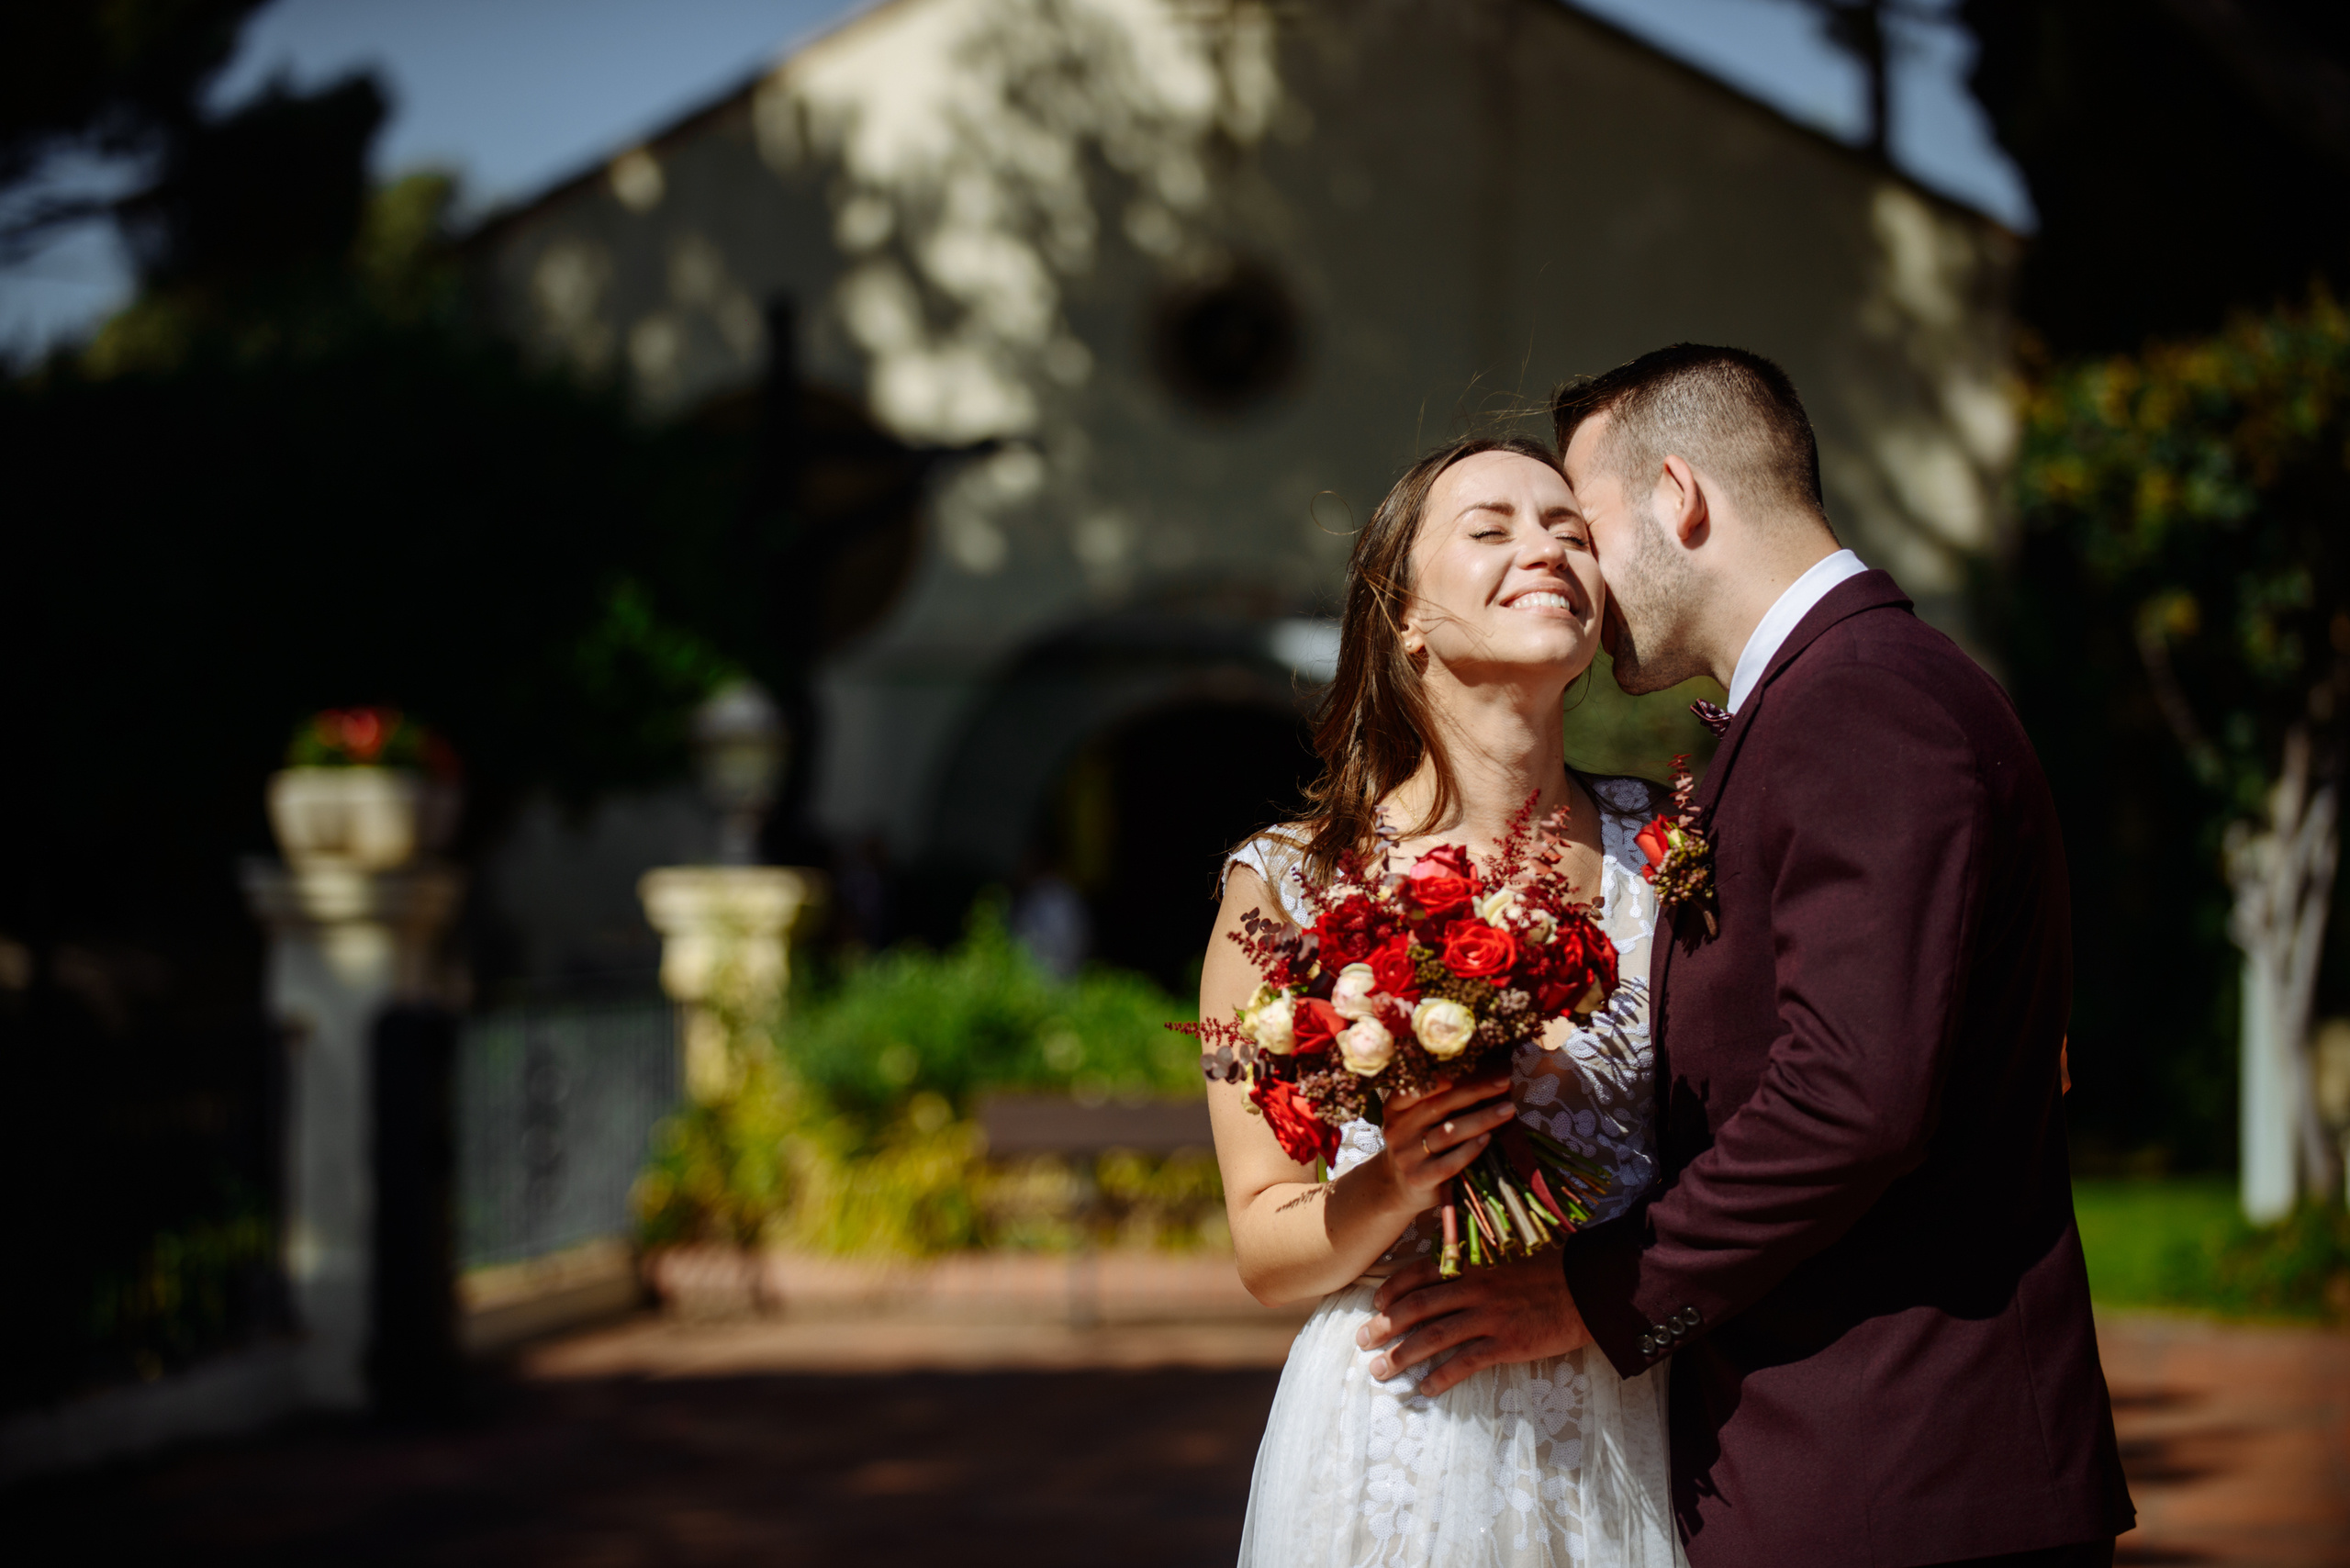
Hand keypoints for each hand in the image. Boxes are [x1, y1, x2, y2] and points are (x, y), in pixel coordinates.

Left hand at [1355, 1252, 1590, 1395]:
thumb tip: (1453, 1279)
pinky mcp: (1507, 1344)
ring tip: (1380, 1370)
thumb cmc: (1551, 1274)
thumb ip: (1479, 1270)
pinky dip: (1441, 1376)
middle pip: (1417, 1307)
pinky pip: (1465, 1362)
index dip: (1393, 1288)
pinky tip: (1425, 1389)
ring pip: (1434, 1336)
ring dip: (1402, 1354)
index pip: (1421, 1272)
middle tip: (1361, 1340)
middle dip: (1385, 1325)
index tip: (1375, 1303)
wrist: (1589, 1288)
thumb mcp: (1510, 1261)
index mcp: (1474, 1267)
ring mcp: (1490, 1317)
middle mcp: (1475, 1289)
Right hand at [1371, 1072, 1515, 1216]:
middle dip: (1476, 1091)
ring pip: (1448, 1132)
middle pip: (1439, 1105)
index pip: (1415, 1087)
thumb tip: (1481, 1076)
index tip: (1470, 1065)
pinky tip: (1488, 1139)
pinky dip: (1471, 1149)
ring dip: (1482, 1119)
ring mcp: (1407, 1156)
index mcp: (1395, 1109)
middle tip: (1504, 1082)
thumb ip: (1434, 1101)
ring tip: (1507, 1109)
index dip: (1441, 1077)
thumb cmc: (1417, 1146)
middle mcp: (1398, 1130)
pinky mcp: (1420, 1179)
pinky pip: (1449, 1162)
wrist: (1398, 1190)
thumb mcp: (1414, 1121)